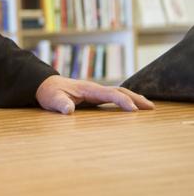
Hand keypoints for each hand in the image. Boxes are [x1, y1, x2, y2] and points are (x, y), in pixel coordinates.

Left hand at [36, 75, 154, 113]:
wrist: (45, 85)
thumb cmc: (49, 93)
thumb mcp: (52, 99)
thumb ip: (60, 104)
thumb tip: (68, 110)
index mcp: (88, 88)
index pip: (110, 93)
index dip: (122, 101)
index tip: (134, 111)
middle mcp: (94, 88)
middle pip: (119, 91)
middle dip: (135, 98)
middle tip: (151, 108)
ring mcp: (95, 91)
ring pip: (118, 92)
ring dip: (133, 98)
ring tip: (148, 107)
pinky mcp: (94, 96)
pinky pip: (113, 96)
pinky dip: (125, 99)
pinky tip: (132, 106)